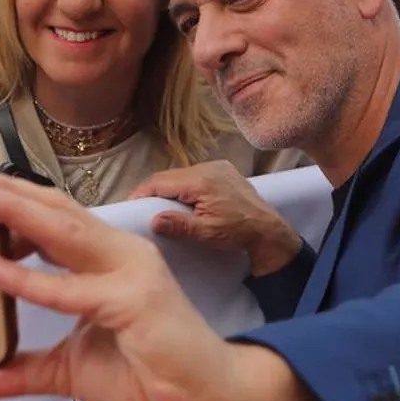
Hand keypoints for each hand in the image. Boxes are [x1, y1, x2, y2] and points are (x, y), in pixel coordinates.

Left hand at [0, 173, 269, 400]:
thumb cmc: (146, 373)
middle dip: (1, 192)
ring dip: (10, 211)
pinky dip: (27, 277)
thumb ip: (15, 371)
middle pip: (54, 210)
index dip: (12, 199)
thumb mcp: (65, 371)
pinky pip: (70, 289)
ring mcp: (129, 272)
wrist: (206, 398)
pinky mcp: (133, 302)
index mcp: (107, 258)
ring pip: (62, 231)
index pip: (55, 216)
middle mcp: (119, 253)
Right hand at [129, 161, 303, 276]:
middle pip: (169, 176)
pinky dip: (185, 185)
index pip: (160, 181)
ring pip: (182, 175)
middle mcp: (208, 168)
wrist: (268, 230)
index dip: (142, 192)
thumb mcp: (206, 233)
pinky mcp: (224, 171)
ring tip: (159, 206)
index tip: (130, 205)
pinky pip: (196, 175)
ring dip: (170, 188)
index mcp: (201, 181)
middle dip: (154, 191)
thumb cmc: (238, 233)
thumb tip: (153, 220)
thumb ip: (179, 225)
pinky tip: (182, 200)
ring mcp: (218, 167)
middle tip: (141, 208)